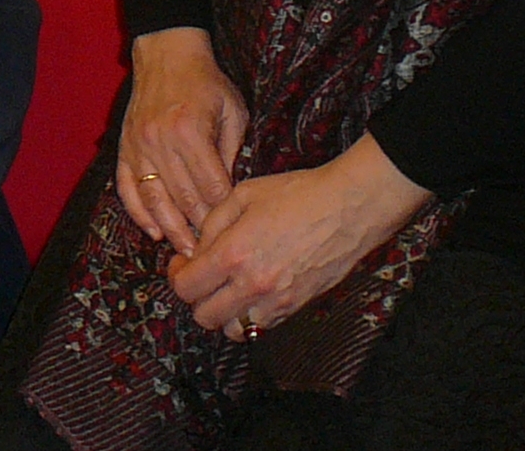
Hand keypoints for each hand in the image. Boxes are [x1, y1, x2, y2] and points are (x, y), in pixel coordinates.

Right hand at [117, 28, 246, 253]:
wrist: (166, 55)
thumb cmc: (205, 82)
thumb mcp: (232, 110)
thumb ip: (231, 151)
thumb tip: (231, 195)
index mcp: (190, 131)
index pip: (210, 186)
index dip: (222, 214)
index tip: (232, 233)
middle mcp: (160, 141)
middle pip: (182, 199)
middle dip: (198, 229)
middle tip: (211, 255)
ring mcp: (138, 146)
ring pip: (153, 200)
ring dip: (169, 230)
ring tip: (185, 252)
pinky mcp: (124, 147)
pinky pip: (127, 188)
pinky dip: (139, 213)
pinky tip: (153, 231)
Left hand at [168, 135, 430, 338]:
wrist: (347, 208)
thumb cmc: (296, 194)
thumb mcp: (243, 194)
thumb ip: (212, 223)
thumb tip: (198, 248)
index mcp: (233, 254)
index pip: (186, 288)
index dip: (177, 275)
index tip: (183, 262)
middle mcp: (252, 285)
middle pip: (204, 317)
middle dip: (196, 298)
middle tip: (203, 276)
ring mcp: (276, 302)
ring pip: (233, 330)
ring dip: (223, 313)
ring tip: (227, 289)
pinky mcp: (296, 308)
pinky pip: (261, 327)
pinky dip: (250, 316)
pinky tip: (252, 291)